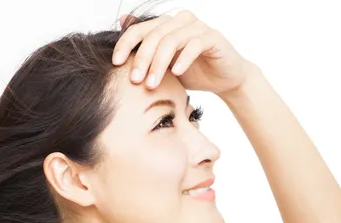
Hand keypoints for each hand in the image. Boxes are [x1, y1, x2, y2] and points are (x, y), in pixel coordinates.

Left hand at [113, 11, 257, 95]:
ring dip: (159, 63)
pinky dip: (183, 59)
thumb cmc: (192, 72)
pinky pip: (195, 44)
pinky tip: (176, 73)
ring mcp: (197, 27)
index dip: (125, 44)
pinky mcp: (213, 37)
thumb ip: (145, 48)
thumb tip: (121, 22)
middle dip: (142, 59)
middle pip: (154, 35)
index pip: (140, 30)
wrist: (224, 80)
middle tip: (135, 80)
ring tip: (152, 84)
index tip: (115, 63)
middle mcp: (180, 21)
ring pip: (171, 40)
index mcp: (165, 25)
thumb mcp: (163, 65)